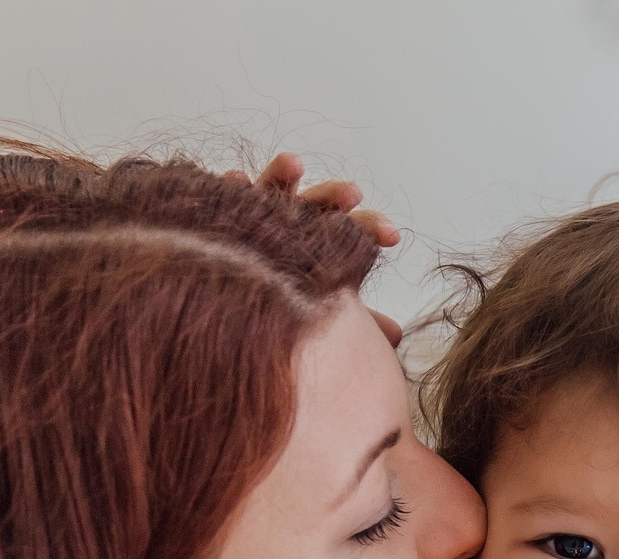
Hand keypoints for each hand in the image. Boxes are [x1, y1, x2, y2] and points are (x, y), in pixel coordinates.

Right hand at [244, 151, 405, 345]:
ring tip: (294, 163)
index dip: (370, 229)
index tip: (391, 236)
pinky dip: (231, 187)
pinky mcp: (221, 212)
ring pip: (271, 190)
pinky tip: (235, 179)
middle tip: (353, 193)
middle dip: (334, 197)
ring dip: (282, 175)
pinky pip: (226, 198)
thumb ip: (357, 318)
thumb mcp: (321, 313)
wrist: (230, 302)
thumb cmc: (283, 302)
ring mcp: (255, 214)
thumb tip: (397, 335)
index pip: (349, 230)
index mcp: (319, 243)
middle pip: (315, 204)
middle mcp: (289, 223)